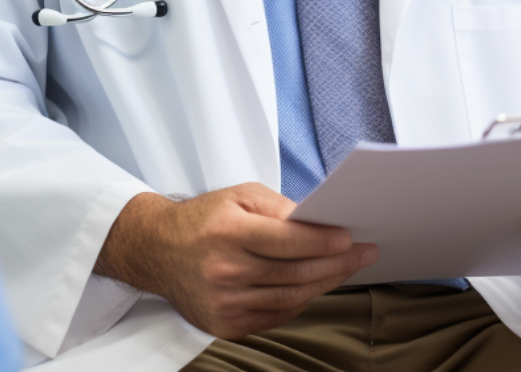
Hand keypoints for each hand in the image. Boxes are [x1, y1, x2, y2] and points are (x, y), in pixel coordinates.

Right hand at [94, 183, 377, 338]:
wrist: (157, 251)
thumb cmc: (203, 220)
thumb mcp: (240, 197)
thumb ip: (279, 208)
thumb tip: (317, 222)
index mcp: (227, 235)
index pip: (288, 241)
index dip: (324, 241)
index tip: (350, 238)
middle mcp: (224, 272)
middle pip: (295, 272)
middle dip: (337, 263)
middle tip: (364, 253)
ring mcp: (224, 303)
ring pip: (291, 296)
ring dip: (325, 282)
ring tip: (347, 268)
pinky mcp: (224, 324)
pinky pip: (276, 314)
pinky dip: (301, 299)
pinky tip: (315, 284)